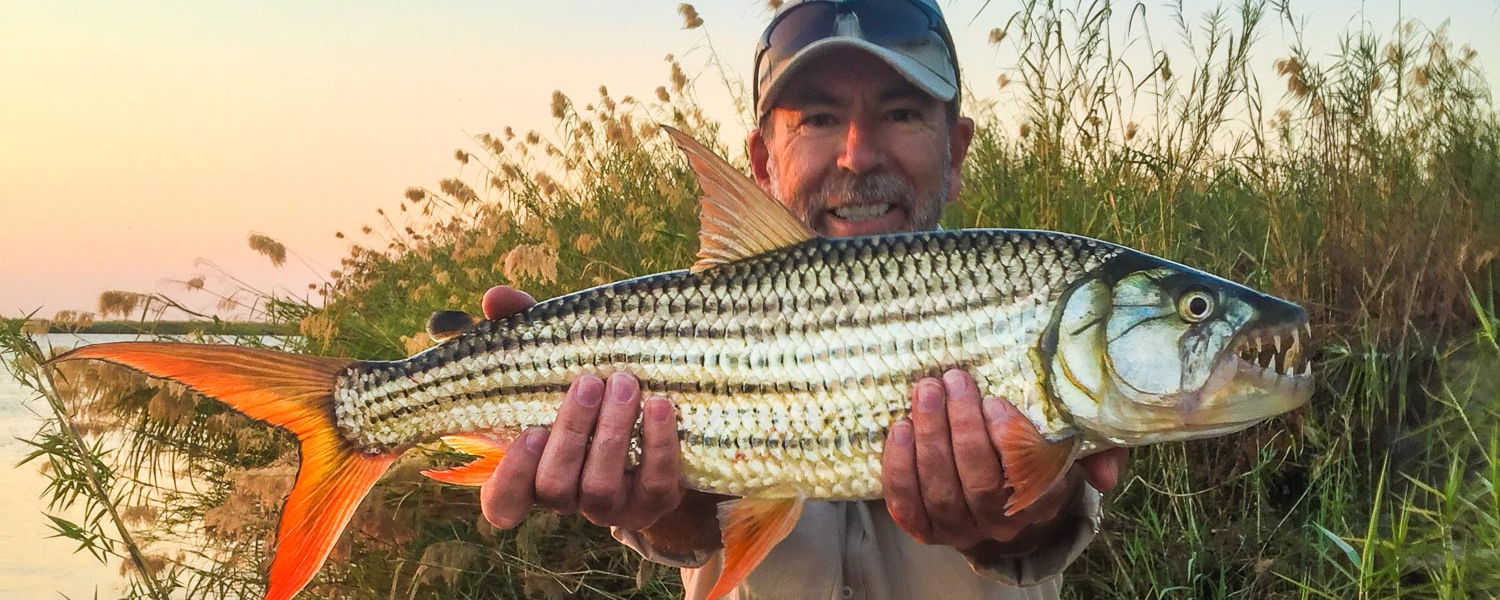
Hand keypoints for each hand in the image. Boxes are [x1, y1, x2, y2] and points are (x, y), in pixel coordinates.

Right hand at [475, 286, 685, 530]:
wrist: (658, 419)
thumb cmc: (588, 386)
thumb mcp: (555, 357)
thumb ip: (520, 328)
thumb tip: (496, 297)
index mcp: (533, 472)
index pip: (504, 504)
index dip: (510, 478)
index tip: (528, 432)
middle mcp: (568, 497)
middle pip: (554, 487)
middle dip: (570, 434)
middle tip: (588, 382)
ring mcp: (611, 506)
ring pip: (600, 489)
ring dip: (611, 435)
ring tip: (625, 383)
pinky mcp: (654, 502)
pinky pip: (654, 483)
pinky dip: (658, 444)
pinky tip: (660, 405)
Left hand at [881, 369, 1128, 552]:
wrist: (1000, 491)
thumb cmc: (1036, 453)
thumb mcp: (1071, 445)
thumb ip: (1097, 451)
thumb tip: (1106, 476)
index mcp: (1040, 501)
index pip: (1025, 479)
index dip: (1006, 440)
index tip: (995, 400)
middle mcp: (1001, 524)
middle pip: (977, 484)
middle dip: (961, 428)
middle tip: (952, 380)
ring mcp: (960, 530)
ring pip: (940, 492)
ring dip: (929, 438)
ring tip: (926, 392)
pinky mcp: (925, 528)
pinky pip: (906, 506)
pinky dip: (899, 468)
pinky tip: (900, 429)